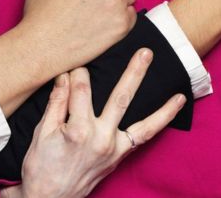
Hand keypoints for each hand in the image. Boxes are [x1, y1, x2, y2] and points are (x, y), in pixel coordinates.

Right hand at [11, 50, 185, 197]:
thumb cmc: (41, 168)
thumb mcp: (41, 133)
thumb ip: (56, 103)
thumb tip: (64, 76)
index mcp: (78, 130)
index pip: (81, 90)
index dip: (76, 74)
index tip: (72, 67)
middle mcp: (101, 138)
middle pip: (121, 98)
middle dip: (134, 73)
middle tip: (146, 52)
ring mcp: (114, 149)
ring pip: (143, 123)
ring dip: (162, 107)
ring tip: (179, 93)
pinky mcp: (119, 156)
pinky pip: (143, 138)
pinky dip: (159, 123)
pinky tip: (174, 107)